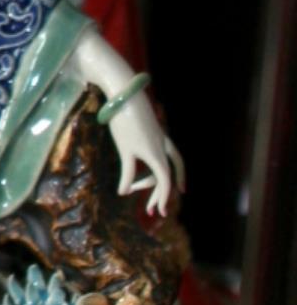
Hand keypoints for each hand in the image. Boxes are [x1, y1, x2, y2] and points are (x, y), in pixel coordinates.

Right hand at [77, 29, 182, 217]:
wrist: (123, 93)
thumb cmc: (130, 108)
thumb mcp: (138, 128)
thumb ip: (142, 137)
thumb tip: (137, 143)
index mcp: (163, 139)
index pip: (178, 163)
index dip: (181, 178)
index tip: (182, 192)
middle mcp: (160, 144)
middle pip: (170, 174)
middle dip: (166, 194)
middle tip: (160, 211)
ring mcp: (148, 145)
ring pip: (160, 176)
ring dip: (154, 194)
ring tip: (148, 208)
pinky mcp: (132, 146)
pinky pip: (130, 169)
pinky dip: (127, 182)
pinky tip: (123, 192)